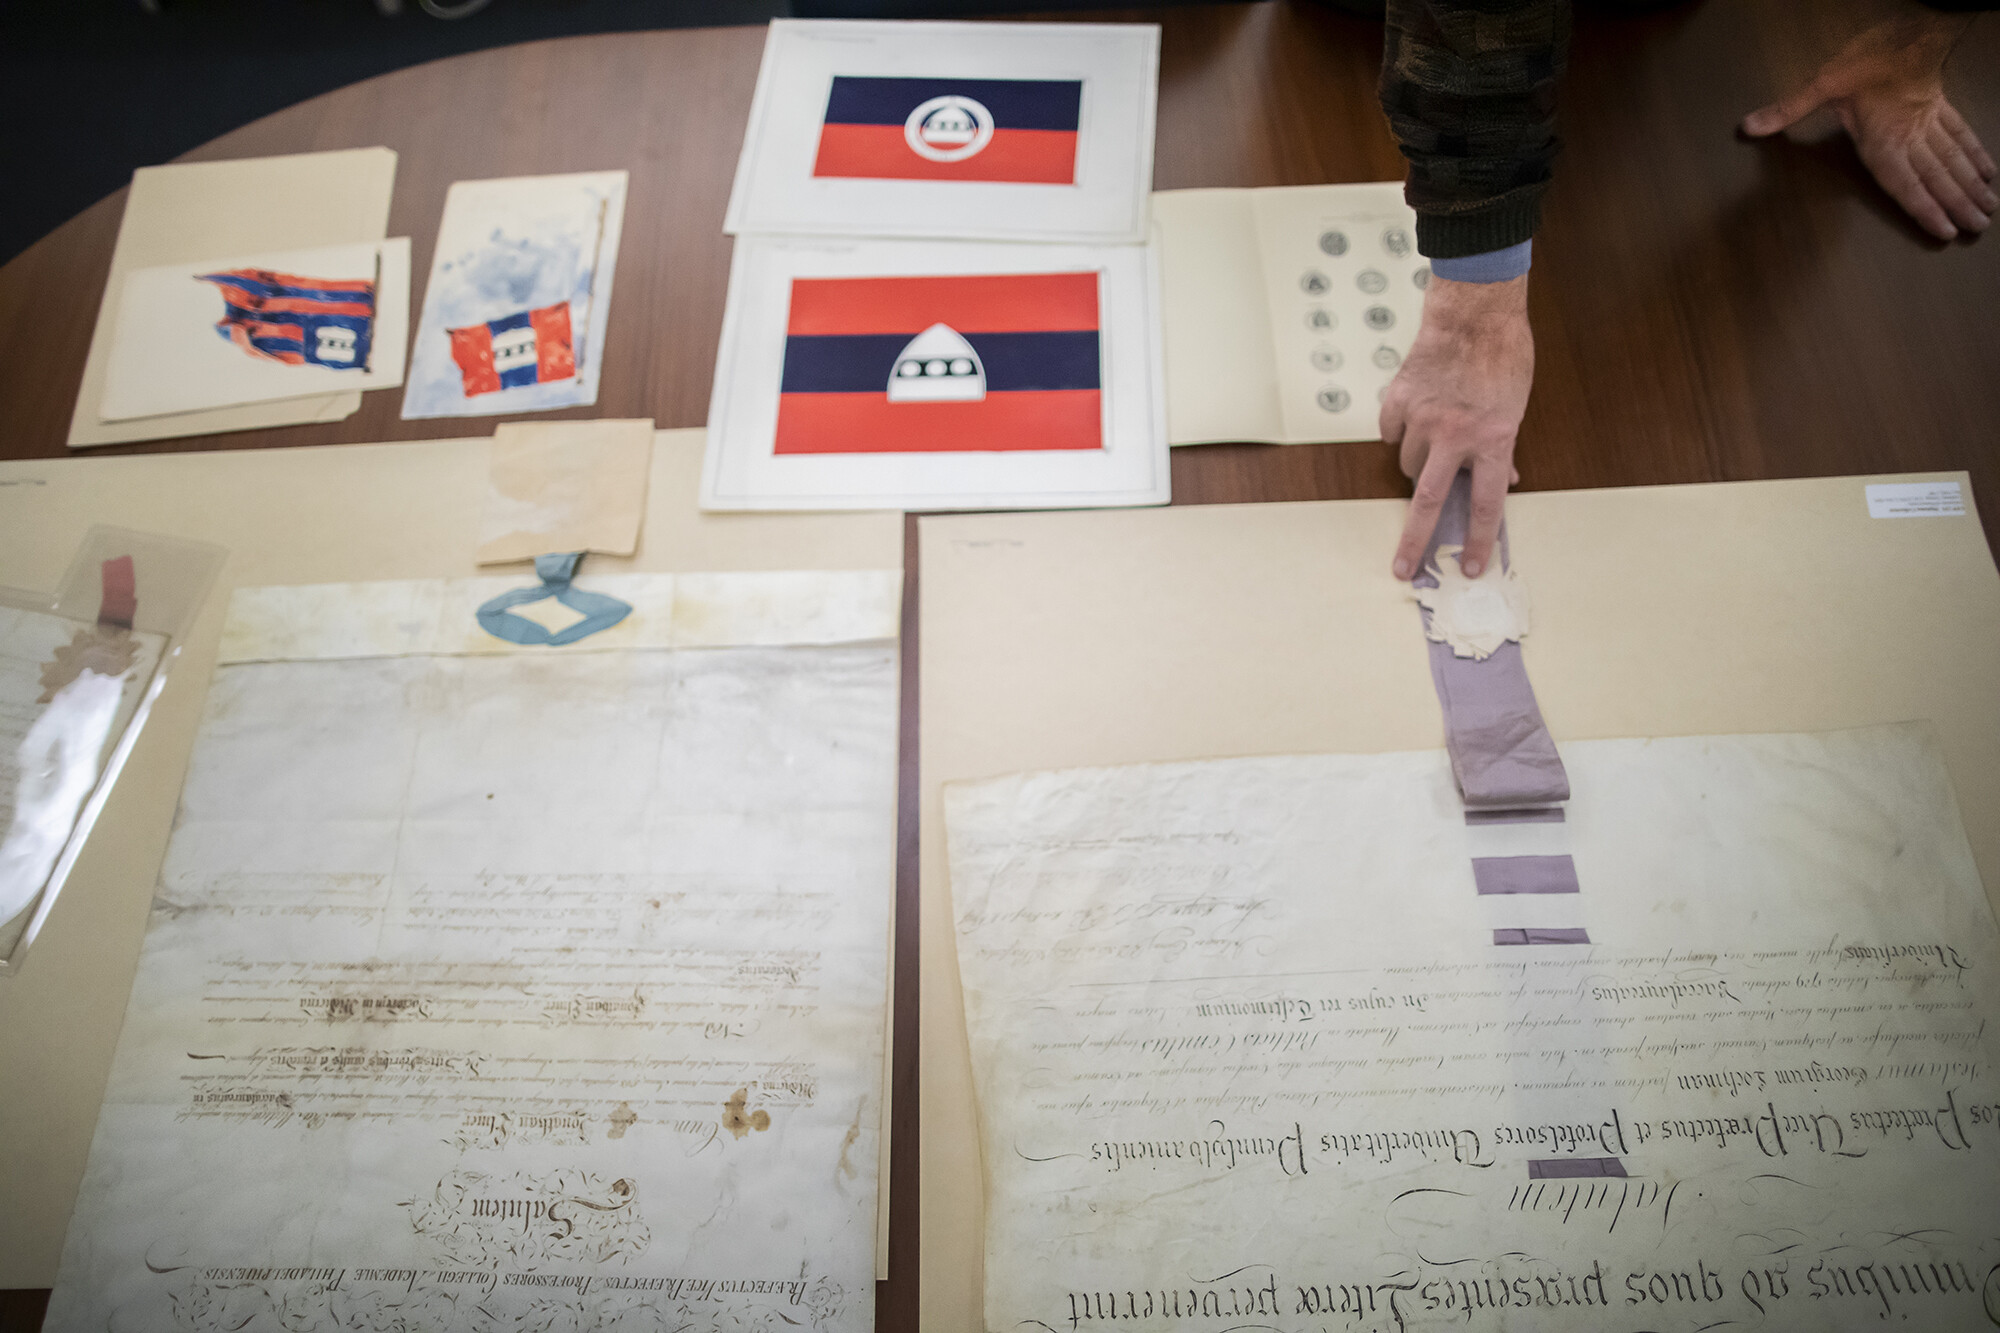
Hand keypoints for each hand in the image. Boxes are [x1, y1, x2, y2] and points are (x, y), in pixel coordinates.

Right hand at [1382, 273, 1532, 581]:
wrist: (1473, 312)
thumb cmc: (1503, 353)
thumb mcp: (1516, 406)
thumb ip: (1502, 446)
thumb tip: (1501, 479)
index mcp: (1493, 439)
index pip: (1487, 504)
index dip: (1481, 541)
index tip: (1471, 568)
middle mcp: (1455, 435)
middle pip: (1429, 502)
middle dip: (1414, 542)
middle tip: (1403, 568)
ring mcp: (1423, 418)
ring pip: (1409, 462)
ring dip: (1419, 463)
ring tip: (1432, 443)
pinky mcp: (1399, 400)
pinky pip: (1391, 431)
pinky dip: (1399, 432)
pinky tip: (1412, 419)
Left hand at [1742, 13, 1995, 239]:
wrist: (1909, 27)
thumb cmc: (1868, 56)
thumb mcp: (1822, 83)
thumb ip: (1788, 109)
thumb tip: (1748, 127)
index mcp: (1884, 138)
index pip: (1906, 182)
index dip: (1925, 208)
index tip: (1946, 230)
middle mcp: (1911, 135)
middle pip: (1938, 176)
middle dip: (1957, 204)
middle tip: (1978, 229)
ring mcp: (1929, 121)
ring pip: (1955, 159)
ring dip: (1972, 186)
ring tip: (1989, 210)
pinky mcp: (1940, 107)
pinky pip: (1963, 135)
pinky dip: (1977, 155)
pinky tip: (1990, 172)